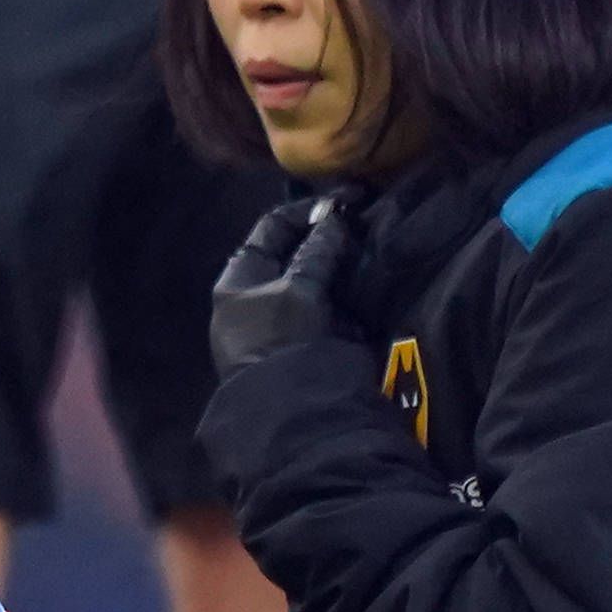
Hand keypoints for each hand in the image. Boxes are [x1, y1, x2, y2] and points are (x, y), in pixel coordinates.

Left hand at [209, 193, 360, 372]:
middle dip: (328, 239)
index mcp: (238, 281)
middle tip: (364, 221)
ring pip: (317, 281)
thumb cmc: (283, 338)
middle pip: (296, 255)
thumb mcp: (299, 289)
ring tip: (373, 247)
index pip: (271, 229)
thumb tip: (334, 218)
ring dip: (342, 267)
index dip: (307, 211)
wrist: (295, 410)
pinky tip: (370, 283)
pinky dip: (348, 296)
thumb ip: (317, 252)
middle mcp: (256, 298)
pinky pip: (330, 309)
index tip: (344, 201)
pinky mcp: (309, 343)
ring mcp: (284, 322)